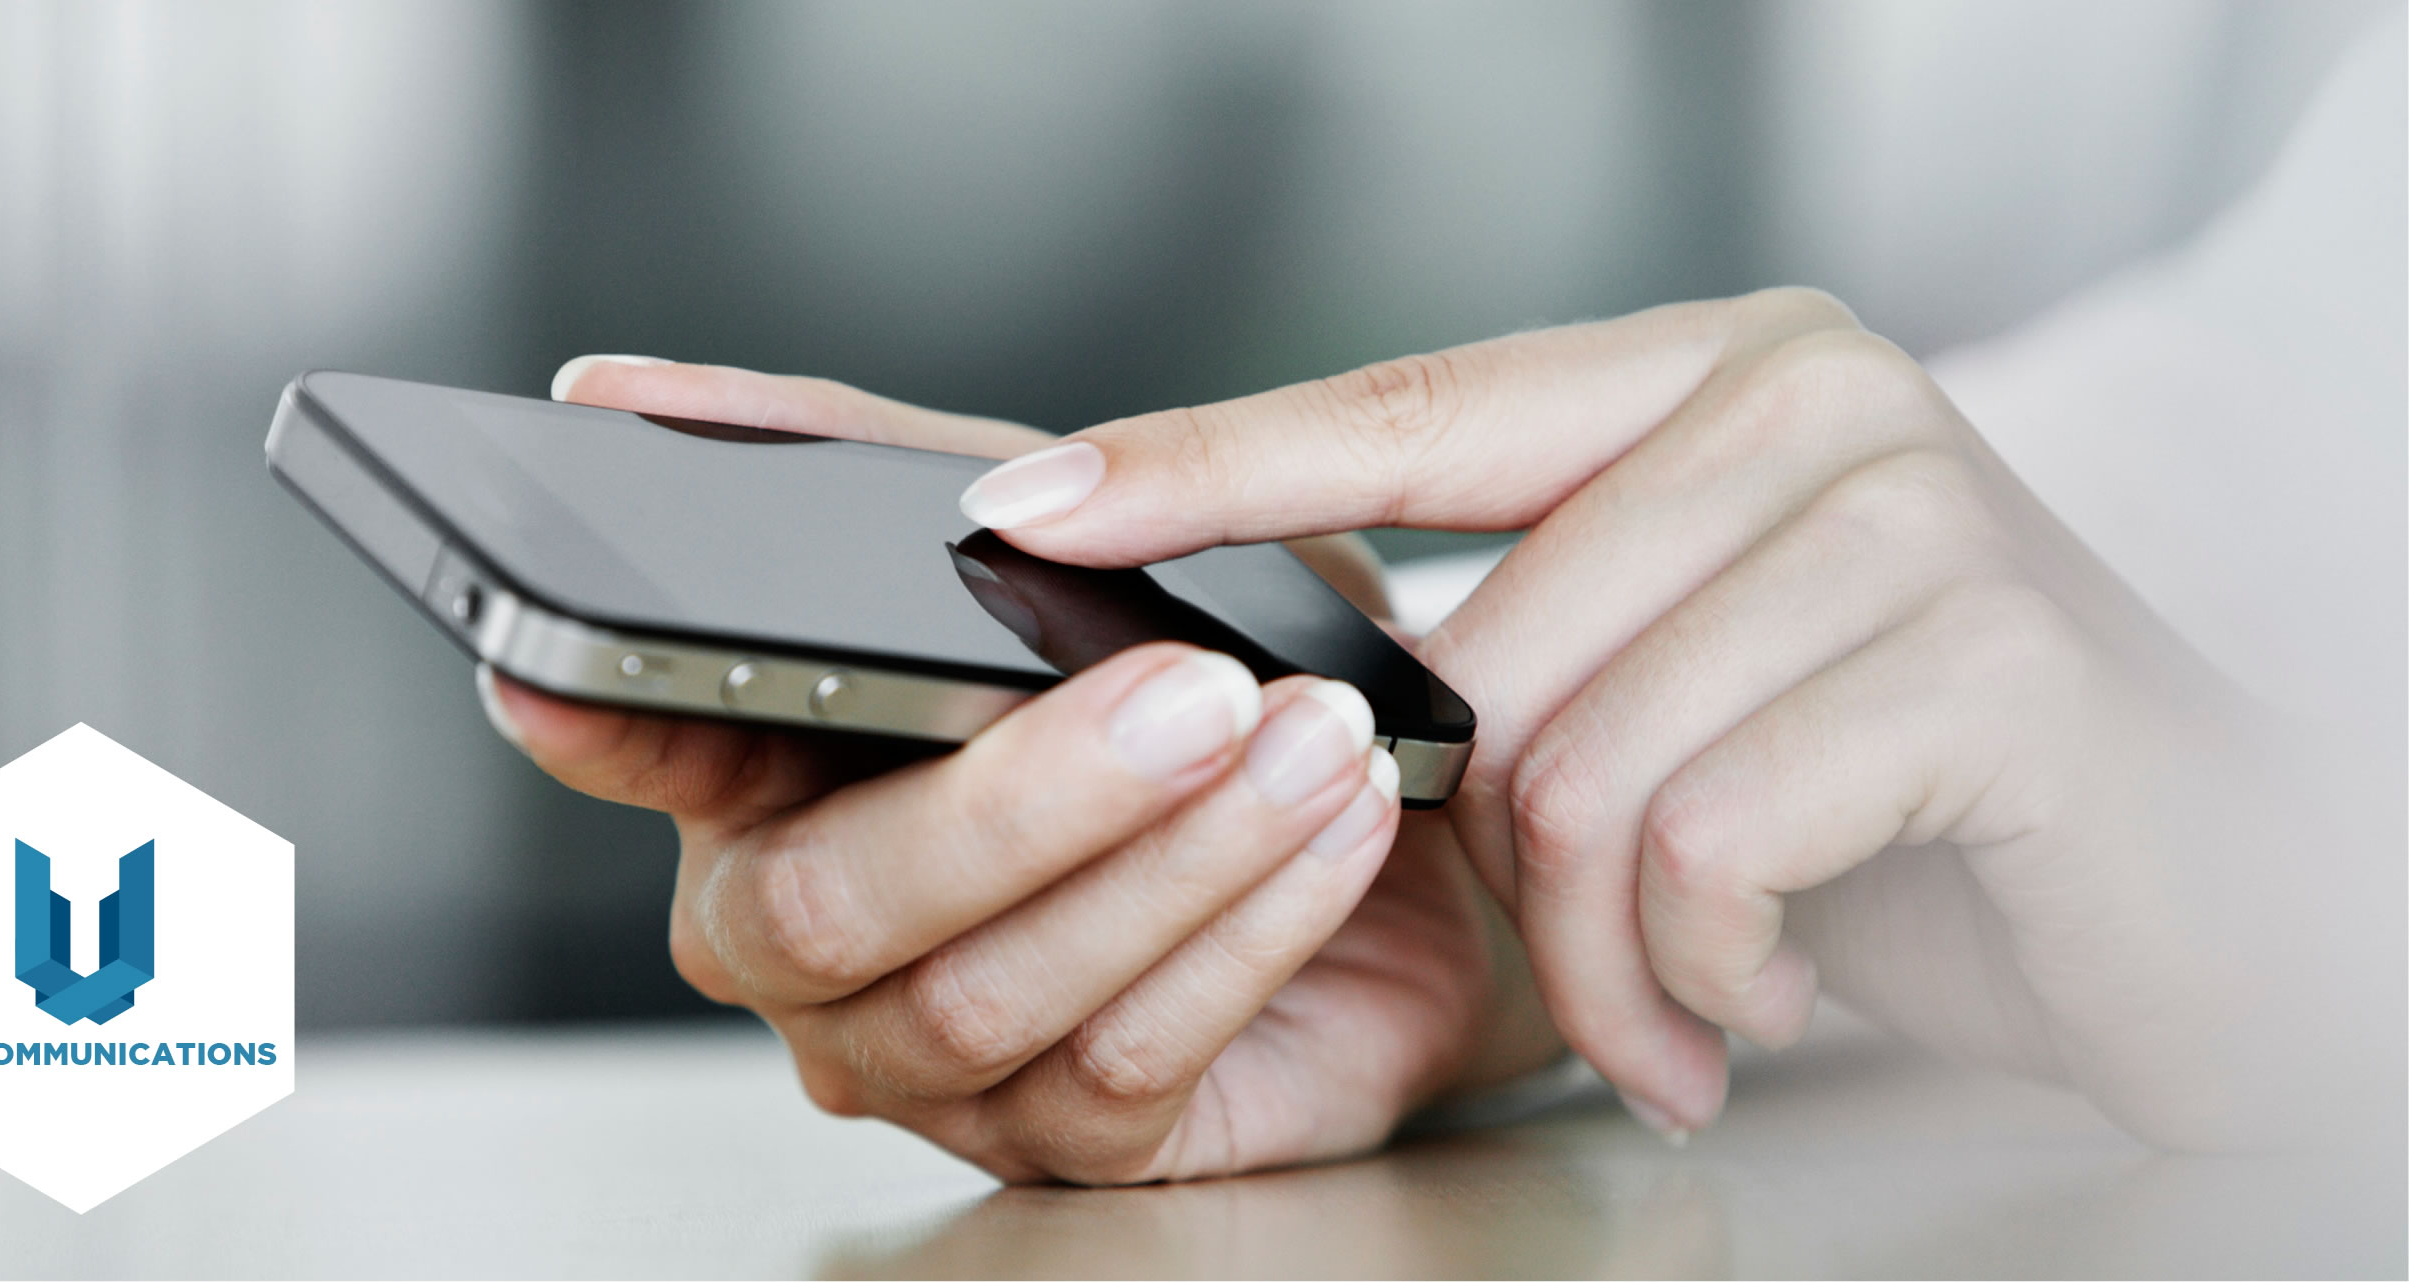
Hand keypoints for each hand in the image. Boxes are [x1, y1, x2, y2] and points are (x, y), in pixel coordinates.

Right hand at [479, 356, 1562, 1182]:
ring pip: (987, 992)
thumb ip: (860, 460)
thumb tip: (621, 389)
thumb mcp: (1052, 528)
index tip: (556, 663)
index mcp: (761, 776)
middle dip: (1026, 796)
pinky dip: (1245, 933)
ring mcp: (922, 1057)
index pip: (630, 745)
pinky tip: (1330, 830)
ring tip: (1306, 735)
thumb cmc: (1199, 662)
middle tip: (1190, 690)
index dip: (592, 719)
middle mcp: (807, 936)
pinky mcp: (1068, 1138)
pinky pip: (1126, 1062)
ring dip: (1176, 857)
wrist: (1391, 816)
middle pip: (833, 904)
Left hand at [961, 289, 2373, 1145]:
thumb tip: (1282, 686)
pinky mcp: (1995, 658)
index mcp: (1713, 374)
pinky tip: (1785, 981)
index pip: (1407, 405)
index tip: (1034, 503)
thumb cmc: (1911, 804)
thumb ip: (1513, 651)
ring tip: (1697, 994)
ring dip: (1607, 954)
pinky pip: (1707, 843)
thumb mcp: (1680, 696)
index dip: (1204, 463)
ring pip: (1583, 767)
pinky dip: (1712, 970)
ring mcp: (1913, 511)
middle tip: (1591, 968)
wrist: (2195, 900)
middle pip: (1488, 656)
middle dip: (1496, 869)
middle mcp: (1813, 399)